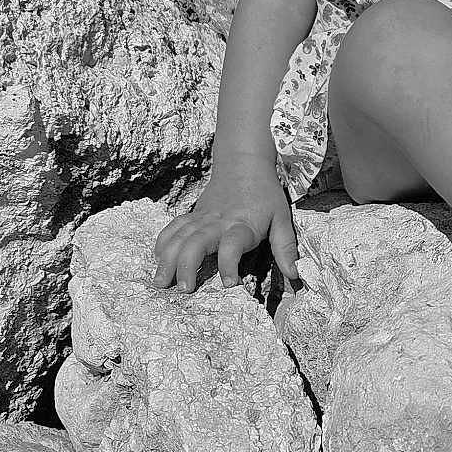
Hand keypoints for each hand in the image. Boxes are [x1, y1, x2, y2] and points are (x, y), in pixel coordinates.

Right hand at [151, 160, 299, 293]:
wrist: (243, 161)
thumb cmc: (265, 193)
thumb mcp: (282, 218)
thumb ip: (286, 247)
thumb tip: (295, 275)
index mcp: (243, 224)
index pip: (233, 244)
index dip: (229, 263)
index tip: (229, 283)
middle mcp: (219, 221)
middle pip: (196, 242)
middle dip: (187, 266)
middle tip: (184, 289)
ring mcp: (202, 217)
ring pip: (179, 237)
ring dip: (168, 259)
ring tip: (161, 282)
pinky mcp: (193, 214)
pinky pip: (173, 228)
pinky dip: (163, 242)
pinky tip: (157, 259)